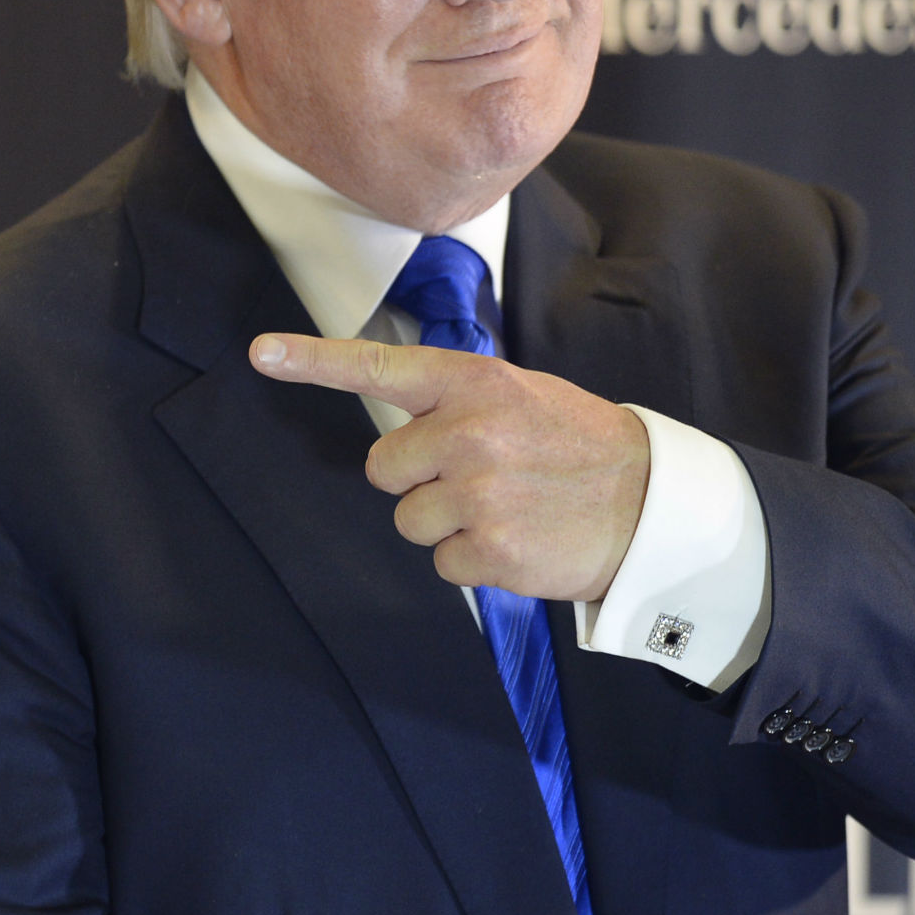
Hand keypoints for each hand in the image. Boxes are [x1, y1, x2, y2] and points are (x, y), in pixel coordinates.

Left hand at [252, 333, 648, 601]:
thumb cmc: (576, 447)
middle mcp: (468, 431)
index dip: (311, 360)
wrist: (653, 504)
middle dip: (418, 479)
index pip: (377, 367)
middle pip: (382, 466)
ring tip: (506, 509)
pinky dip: (473, 560)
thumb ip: (455, 401)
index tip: (261, 353)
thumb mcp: (520, 396)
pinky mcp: (489, 548)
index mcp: (473, 384)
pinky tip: (517, 540)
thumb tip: (396, 425)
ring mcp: (478, 491)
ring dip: (447, 523)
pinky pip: (442, 562)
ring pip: (408, 519)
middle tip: (479, 478)